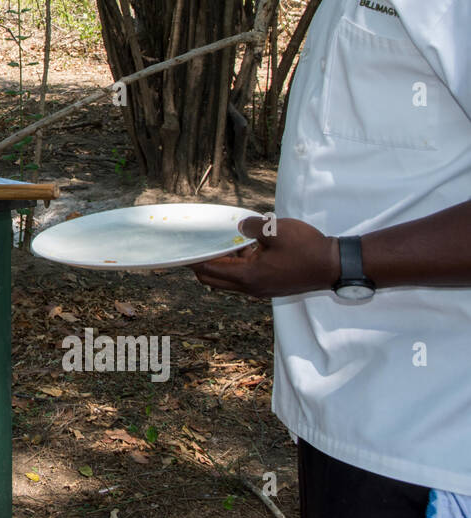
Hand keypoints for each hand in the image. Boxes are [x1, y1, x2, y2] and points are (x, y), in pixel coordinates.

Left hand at [189, 215, 340, 298]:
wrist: (334, 265)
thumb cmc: (307, 248)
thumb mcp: (276, 230)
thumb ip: (252, 227)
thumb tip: (239, 227)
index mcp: (248, 276)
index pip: (210, 270)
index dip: (194, 259)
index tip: (183, 249)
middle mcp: (251, 287)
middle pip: (214, 279)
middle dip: (201, 264)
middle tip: (195, 247)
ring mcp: (261, 289)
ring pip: (229, 280)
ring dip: (222, 264)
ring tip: (221, 242)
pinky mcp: (270, 287)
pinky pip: (244, 278)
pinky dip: (238, 265)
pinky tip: (244, 247)